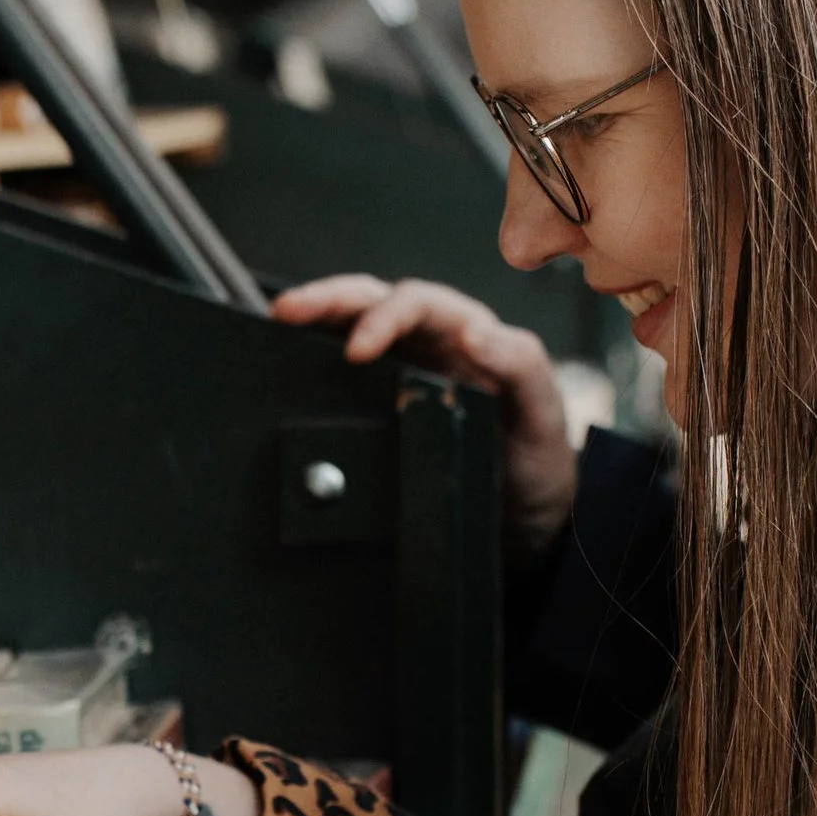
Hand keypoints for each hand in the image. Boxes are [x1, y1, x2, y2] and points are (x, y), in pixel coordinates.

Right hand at [269, 275, 576, 554]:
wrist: (523, 515)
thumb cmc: (535, 459)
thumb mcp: (541, 413)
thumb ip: (519, 365)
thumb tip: (474, 330)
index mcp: (467, 332)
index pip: (417, 304)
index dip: (383, 318)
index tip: (358, 351)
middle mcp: (430, 341)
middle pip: (371, 300)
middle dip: (328, 301)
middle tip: (288, 311)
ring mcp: (401, 368)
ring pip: (349, 326)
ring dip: (312, 320)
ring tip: (275, 323)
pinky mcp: (379, 400)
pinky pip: (340, 368)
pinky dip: (312, 357)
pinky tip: (284, 362)